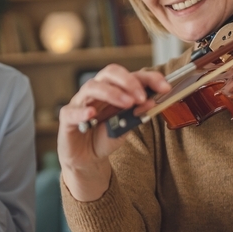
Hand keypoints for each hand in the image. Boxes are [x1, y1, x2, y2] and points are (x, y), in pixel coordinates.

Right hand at [58, 65, 169, 200]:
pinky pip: (72, 111)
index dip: (149, 78)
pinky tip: (91, 113)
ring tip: (127, 104)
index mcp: (114, 90)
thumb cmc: (105, 137)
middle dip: (128, 81)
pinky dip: (82, 111)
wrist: (88, 158)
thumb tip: (151, 102)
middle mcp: (97, 91)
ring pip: (92, 87)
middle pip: (109, 73)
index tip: (165, 87)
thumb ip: (136, 114)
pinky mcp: (67, 118)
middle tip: (141, 97)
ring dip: (112, 93)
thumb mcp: (126, 127)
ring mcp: (81, 102)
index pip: (131, 76)